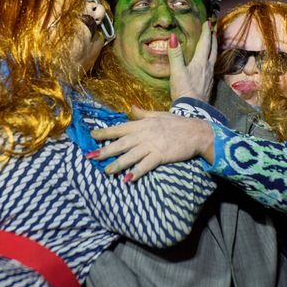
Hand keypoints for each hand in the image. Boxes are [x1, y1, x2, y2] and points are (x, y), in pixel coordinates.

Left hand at [88, 107, 214, 181]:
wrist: (196, 132)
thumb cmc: (177, 123)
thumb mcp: (158, 114)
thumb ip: (142, 113)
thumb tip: (130, 108)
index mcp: (142, 124)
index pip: (119, 128)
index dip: (105, 132)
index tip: (92, 136)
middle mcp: (144, 134)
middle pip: (121, 143)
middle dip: (104, 150)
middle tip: (90, 157)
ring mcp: (152, 145)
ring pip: (130, 155)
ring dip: (117, 164)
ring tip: (106, 171)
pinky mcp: (160, 155)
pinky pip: (145, 165)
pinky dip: (136, 172)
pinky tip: (128, 179)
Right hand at [168, 19, 216, 101]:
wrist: (193, 111)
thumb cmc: (184, 91)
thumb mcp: (177, 71)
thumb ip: (175, 54)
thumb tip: (172, 36)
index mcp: (200, 62)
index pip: (204, 43)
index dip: (206, 31)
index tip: (208, 21)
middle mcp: (207, 68)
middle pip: (212, 49)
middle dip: (212, 38)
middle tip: (213, 29)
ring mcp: (209, 77)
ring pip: (213, 59)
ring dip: (213, 49)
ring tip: (213, 44)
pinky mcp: (208, 86)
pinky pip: (211, 68)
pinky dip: (210, 61)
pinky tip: (207, 65)